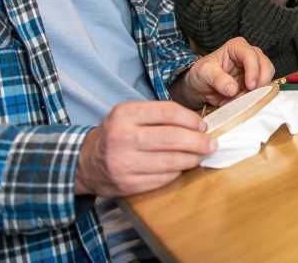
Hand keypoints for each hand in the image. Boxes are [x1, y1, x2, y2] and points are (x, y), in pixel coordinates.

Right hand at [75, 100, 213, 196]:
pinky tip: (180, 167)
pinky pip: (163, 178)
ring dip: (192, 159)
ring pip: (171, 161)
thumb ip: (159, 116)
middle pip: (172, 138)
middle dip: (198, 142)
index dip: (191, 119)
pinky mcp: (128, 184)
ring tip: (200, 155)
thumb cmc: (117, 134)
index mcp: (124, 114)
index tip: (203, 126)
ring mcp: (123, 164)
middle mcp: (121, 138)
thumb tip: (198, 125)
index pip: (168, 112)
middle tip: (211, 144)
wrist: (86, 163)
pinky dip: (177, 172)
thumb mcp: (130, 115)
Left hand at [171, 37, 275, 108]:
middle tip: (248, 95)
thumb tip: (233, 89)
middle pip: (266, 65)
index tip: (250, 86)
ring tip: (242, 98)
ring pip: (268, 78)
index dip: (253, 70)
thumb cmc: (201, 74)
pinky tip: (244, 100)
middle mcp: (249, 54)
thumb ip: (218, 79)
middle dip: (259, 82)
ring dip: (258, 91)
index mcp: (237, 47)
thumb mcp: (204, 73)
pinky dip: (256, 96)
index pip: (251, 55)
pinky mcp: (256, 82)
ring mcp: (255, 68)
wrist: (201, 87)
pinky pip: (263, 89)